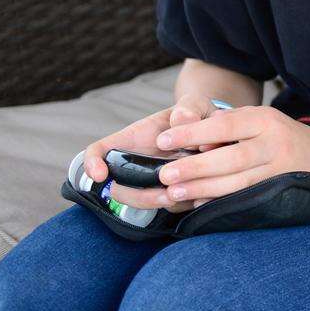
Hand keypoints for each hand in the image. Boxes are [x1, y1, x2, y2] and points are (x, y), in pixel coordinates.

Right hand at [81, 93, 232, 214]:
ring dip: (161, 202)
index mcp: (135, 138)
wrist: (218, 130)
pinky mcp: (177, 193)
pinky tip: (202, 198)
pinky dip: (185, 204)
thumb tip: (183, 120)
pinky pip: (173, 207)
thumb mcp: (194, 104)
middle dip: (141, 196)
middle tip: (167, 194)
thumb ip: (189, 108)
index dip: (91, 163)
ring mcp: (155, 180)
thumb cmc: (197, 115)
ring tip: (184, 195)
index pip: (99, 150)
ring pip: (145, 201)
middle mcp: (139, 163)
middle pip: (121, 189)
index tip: (100, 175)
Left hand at [149, 105, 309, 209]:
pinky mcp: (279, 192)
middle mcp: (275, 143)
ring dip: (203, 188)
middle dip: (195, 166)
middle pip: (231, 157)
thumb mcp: (260, 120)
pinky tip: (198, 203)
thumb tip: (186, 130)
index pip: (224, 125)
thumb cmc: (280, 137)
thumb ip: (228, 125)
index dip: (192, 133)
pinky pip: (245, 198)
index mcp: (266, 120)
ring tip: (173, 192)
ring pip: (237, 182)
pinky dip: (219, 201)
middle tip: (164, 173)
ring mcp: (280, 171)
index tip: (163, 141)